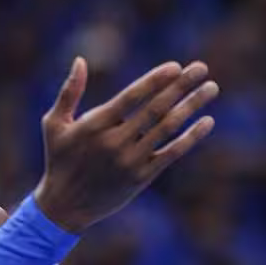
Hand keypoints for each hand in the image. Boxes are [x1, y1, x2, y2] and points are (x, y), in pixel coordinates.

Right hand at [35, 57, 218, 232]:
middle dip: (181, 86)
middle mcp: (114, 141)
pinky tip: (207, 121)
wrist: (65, 204)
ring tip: (211, 88)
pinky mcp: (141, 177)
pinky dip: (191, 136)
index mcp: (94, 125)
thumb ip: (69, 92)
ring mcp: (130, 160)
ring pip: (168, 128)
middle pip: (155, 108)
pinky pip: (172, 152)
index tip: (176, 66)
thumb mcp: (54, 124)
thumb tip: (80, 60)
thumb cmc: (59, 159)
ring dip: (192, 106)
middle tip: (201, 68)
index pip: (131, 97)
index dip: (155, 80)